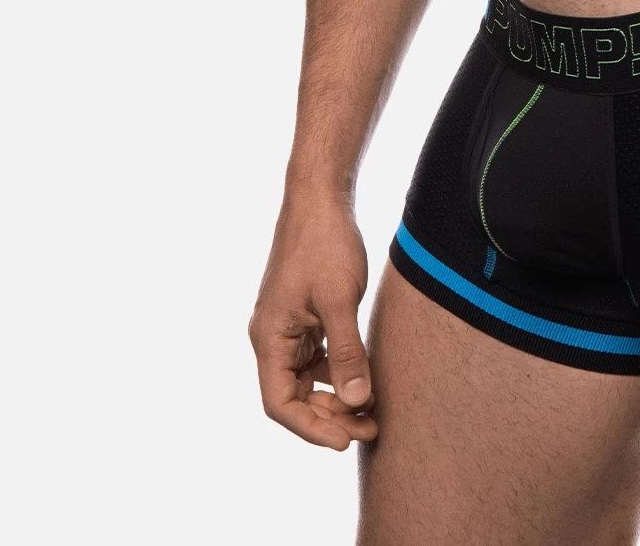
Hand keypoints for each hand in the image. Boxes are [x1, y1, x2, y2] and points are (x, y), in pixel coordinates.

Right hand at [249, 188, 377, 449]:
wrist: (319, 199)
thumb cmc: (325, 244)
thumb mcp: (339, 300)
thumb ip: (348, 352)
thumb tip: (358, 401)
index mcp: (268, 338)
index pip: (279, 403)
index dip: (310, 428)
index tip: (345, 441)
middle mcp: (271, 337)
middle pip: (293, 396)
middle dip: (329, 416)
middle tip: (370, 428)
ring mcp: (286, 327)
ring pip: (306, 380)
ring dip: (335, 398)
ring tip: (371, 410)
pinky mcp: (303, 316)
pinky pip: (316, 358)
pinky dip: (337, 373)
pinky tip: (363, 378)